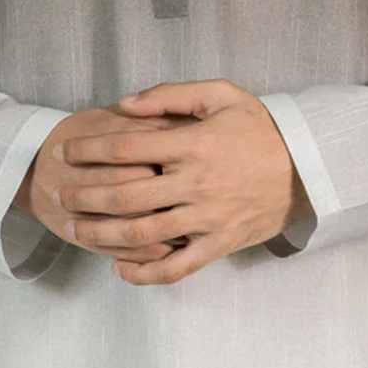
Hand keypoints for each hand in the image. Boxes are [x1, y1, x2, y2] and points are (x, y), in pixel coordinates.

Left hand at [58, 78, 310, 284]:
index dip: (90, 149)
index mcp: (193, 144)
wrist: (306, 168)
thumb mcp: (221, 94)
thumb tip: (124, 103)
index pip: (127, 148)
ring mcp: (206, 219)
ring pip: (143, 234)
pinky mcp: (218, 245)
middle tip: (61, 192)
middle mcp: (195, 184)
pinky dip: (145, 273)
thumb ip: (170, 95)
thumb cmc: (259, 127)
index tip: (67, 152)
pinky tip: (120, 268)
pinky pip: (176, 267)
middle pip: (126, 195)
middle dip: (86, 195)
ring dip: (103, 234)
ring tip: (76, 227)